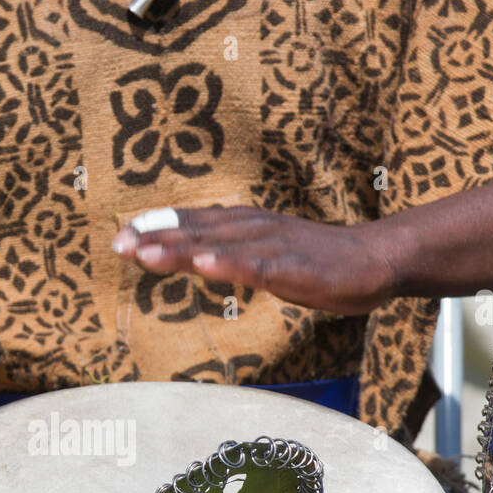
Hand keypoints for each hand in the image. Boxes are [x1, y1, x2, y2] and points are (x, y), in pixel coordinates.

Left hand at [112, 205, 400, 314]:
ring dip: (183, 249)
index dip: (156, 228)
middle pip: (198, 233)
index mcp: (243, 226)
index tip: (120, 239)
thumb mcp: (261, 253)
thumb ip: (225, 254)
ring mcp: (276, 246)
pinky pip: (261, 267)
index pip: (192, 224)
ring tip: (147, 253)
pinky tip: (208, 266)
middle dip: (157, 238)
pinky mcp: (298, 268)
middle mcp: (253, 228)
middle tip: (118, 245)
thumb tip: (187, 256)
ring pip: (221, 247)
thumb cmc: (313, 260)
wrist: (374, 259)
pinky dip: (233, 265)